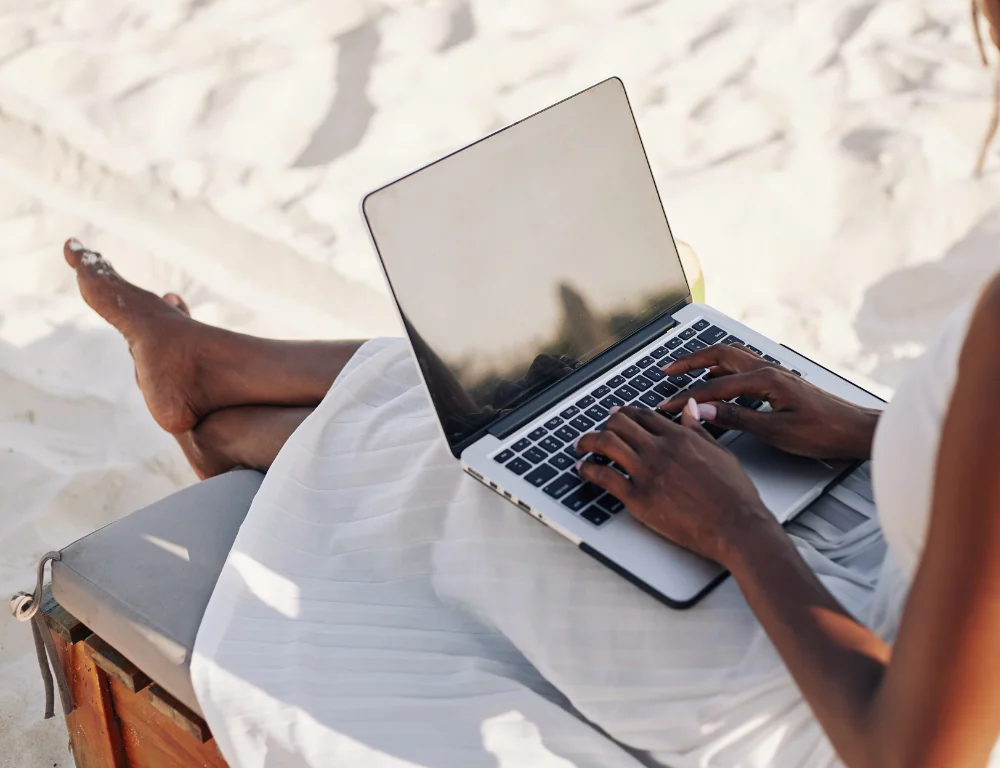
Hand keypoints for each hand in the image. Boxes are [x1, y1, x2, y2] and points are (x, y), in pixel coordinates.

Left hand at [576, 403, 780, 565]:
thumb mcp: (720, 452)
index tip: (618, 415)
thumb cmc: (734, 494)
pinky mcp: (638, 498)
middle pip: (619, 424)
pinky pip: (604, 476)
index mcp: (680, 437)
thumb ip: (699, 429)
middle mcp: (660, 450)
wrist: (736, 525)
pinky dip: (588, 469)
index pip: (643, 415)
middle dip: (605, 423)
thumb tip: (690, 408)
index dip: (626, 413)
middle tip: (599, 429)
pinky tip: (583, 469)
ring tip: (582, 445)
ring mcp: (647, 472)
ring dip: (588, 441)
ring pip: (606, 443)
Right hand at [658, 345, 879, 459]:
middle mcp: (768, 370)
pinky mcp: (779, 381)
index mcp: (765, 380)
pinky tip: (717, 380)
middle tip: (667, 369)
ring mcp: (775, 373)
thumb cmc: (824, 432)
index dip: (687, 397)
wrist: (856, 430)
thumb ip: (738, 418)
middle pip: (720, 355)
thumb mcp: (777, 431)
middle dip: (690, 361)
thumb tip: (706, 410)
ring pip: (732, 357)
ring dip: (705, 360)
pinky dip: (723, 369)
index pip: (714, 387)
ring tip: (684, 369)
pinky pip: (743, 367)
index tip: (666, 405)